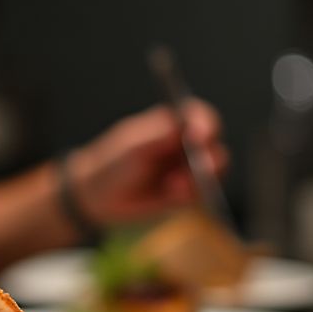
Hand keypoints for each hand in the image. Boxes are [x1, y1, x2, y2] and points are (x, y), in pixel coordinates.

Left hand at [68, 99, 227, 228]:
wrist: (99, 196)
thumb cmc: (112, 163)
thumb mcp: (132, 147)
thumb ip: (158, 136)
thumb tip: (184, 123)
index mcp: (171, 124)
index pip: (198, 115)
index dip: (205, 122)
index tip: (200, 135)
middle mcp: (185, 144)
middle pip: (212, 144)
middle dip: (209, 156)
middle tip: (200, 166)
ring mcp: (188, 168)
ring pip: (213, 170)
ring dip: (199, 178)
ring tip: (173, 186)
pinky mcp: (188, 192)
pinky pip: (201, 192)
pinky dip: (190, 194)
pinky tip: (171, 195)